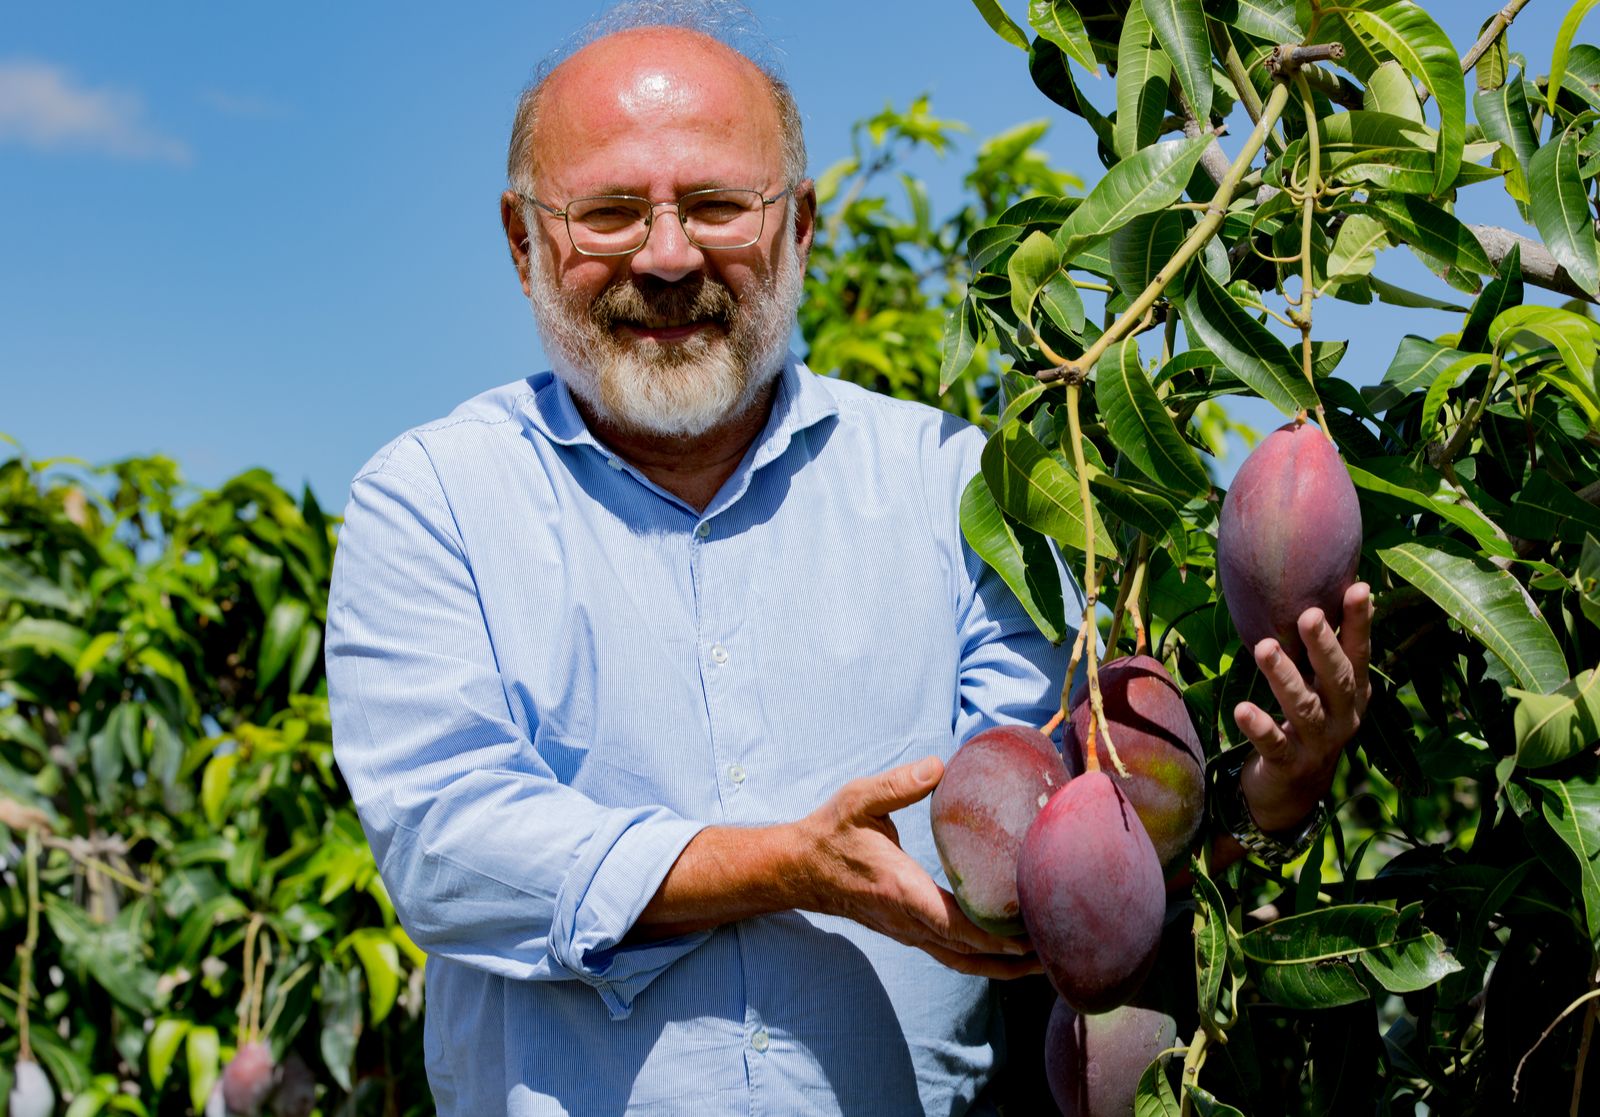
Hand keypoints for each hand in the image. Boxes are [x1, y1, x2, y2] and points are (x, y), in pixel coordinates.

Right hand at [794, 756, 1040, 979]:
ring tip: (1043, 960)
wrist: (798, 870)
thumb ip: (898, 785)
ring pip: (962, 961)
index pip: (954, 925)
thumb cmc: (831, 833)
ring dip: (1003, 967)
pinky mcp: (907, 932)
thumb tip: (939, 765)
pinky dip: (982, 959)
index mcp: (900, 890)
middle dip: (1014, 958)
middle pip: (969, 953)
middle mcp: (907, 921)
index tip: (1031, 938)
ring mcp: (907, 932)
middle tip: (1057, 950)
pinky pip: (951, 955)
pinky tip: (1007, 953)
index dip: (995, 938)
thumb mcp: (858, 800)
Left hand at [1234, 582, 1373, 832]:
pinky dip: (1259, 727)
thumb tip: (1314, 596)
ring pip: (1303, 708)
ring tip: (1265, 648)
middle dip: (1323, 646)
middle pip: (1336, 678)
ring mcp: (1318, 744)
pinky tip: (1242, 709)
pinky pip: (1274, 744)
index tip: (1358, 587)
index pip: (1359, 653)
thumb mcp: (1320, 691)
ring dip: (1284, 677)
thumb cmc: (1305, 726)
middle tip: (1308, 614)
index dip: (1360, 623)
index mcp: (1353, 694)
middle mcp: (1343, 717)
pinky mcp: (1290, 765)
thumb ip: (1321, 655)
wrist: (1294, 794)